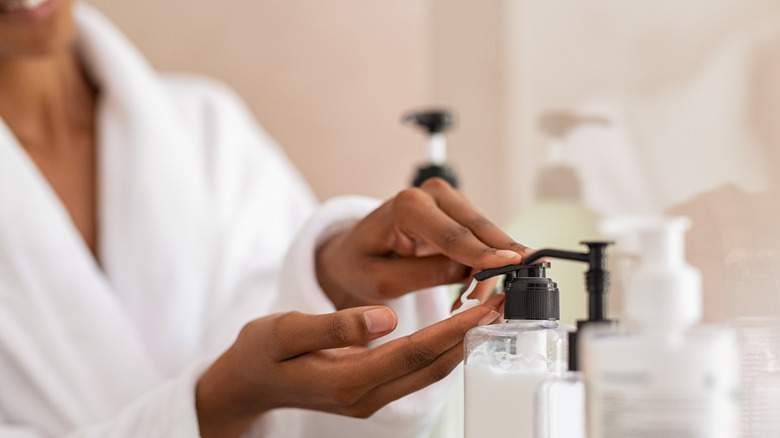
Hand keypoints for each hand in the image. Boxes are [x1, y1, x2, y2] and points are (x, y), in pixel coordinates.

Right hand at [195, 294, 503, 437]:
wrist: (248, 383)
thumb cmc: (262, 353)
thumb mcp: (284, 332)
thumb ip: (333, 326)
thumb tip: (384, 317)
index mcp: (348, 381)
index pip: (413, 354)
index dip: (452, 330)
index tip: (485, 306)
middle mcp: (367, 396)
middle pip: (431, 367)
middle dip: (471, 335)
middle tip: (504, 301)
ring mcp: (372, 398)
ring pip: (429, 371)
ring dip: (462, 341)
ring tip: (490, 309)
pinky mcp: (372, 390)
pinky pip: (417, 370)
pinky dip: (442, 347)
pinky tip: (456, 326)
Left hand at [316, 178, 532, 308]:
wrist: (352, 254)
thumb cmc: (360, 265)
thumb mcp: (383, 280)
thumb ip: (425, 275)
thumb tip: (469, 272)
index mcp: (406, 206)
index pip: (452, 234)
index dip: (483, 253)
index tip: (512, 264)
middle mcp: (431, 194)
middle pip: (478, 229)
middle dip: (497, 262)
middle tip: (509, 296)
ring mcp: (448, 201)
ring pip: (486, 235)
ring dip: (489, 268)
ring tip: (471, 302)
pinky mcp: (458, 214)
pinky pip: (483, 240)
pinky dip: (484, 265)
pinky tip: (473, 289)